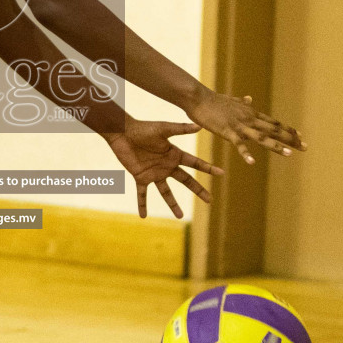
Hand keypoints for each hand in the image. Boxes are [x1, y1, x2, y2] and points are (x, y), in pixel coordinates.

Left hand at [105, 120, 223, 219]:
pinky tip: (143, 216)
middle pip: (186, 181)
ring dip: (173, 204)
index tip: (221, 173)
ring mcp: (154, 173)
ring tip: (180, 217)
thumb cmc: (143, 128)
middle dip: (198, 190)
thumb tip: (200, 126)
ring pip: (166, 192)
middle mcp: (166, 166)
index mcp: (174, 154)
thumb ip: (180, 129)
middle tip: (209, 201)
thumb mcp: (163, 129)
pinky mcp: (140, 177)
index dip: (208, 168)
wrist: (122, 132)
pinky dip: (142, 204)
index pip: (195, 164)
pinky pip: (142, 194)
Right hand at [186, 88, 303, 164]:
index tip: (301, 136)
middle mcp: (249, 119)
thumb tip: (250, 98)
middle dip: (290, 139)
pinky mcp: (227, 131)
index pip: (274, 123)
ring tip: (289, 154)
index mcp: (251, 113)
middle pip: (274, 130)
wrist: (198, 98)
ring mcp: (239, 125)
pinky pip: (238, 144)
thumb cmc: (213, 100)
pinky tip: (251, 162)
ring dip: (276, 146)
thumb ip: (242, 101)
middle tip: (305, 147)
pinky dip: (245, 153)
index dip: (288, 130)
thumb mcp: (231, 100)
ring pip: (262, 137)